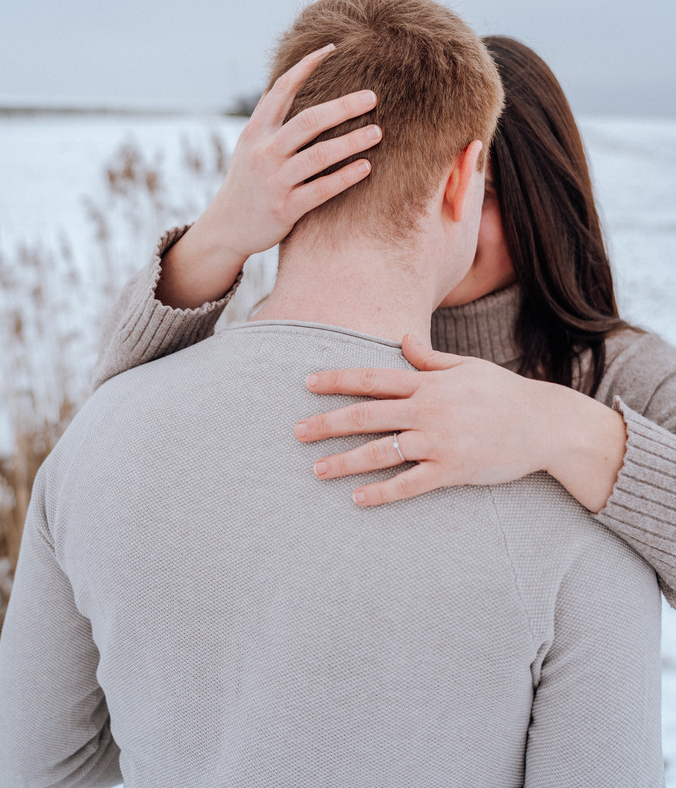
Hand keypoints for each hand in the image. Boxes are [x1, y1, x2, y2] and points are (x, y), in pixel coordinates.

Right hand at [157, 44, 381, 307]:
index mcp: (255, 131)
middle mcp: (264, 152)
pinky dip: (345, 177)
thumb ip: (274, 121)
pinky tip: (366, 168)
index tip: (332, 49)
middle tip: (372, 97)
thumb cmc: (249, 181)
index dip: (305, 67)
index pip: (281, 89)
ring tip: (377, 133)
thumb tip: (301, 87)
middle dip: (343, 107)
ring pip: (318, 156)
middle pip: (308, 121)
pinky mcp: (284, 208)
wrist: (226, 227)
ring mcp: (274, 181)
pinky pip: (321, 190)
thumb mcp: (252, 146)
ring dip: (351, 142)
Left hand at [295, 334, 625, 510]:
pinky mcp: (453, 470)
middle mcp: (429, 409)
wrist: (545, 424)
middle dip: (328, 423)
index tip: (307, 383)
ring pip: (382, 452)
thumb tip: (403, 341)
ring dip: (346, 461)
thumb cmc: (504, 392)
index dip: (337, 380)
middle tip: (296, 432)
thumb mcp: (468, 367)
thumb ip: (431, 358)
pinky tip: (358, 499)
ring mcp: (440, 441)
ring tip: (317, 470)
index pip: (373, 378)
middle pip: (367, 414)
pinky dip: (383, 492)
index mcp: (429, 382)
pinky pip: (411, 483)